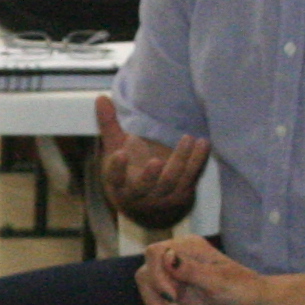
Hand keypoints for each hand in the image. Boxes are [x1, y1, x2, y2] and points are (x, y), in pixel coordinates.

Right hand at [93, 97, 210, 228]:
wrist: (150, 207)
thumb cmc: (128, 174)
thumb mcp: (116, 151)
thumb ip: (109, 126)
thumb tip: (101, 98)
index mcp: (120, 186)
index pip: (115, 179)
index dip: (117, 169)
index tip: (120, 154)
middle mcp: (140, 196)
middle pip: (146, 187)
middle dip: (151, 175)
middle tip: (157, 159)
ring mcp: (162, 198)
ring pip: (171, 182)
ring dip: (181, 161)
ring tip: (188, 139)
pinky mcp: (181, 195)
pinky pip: (191, 178)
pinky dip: (198, 161)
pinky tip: (203, 143)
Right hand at [138, 234, 265, 304]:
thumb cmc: (243, 289)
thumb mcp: (218, 281)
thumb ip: (190, 269)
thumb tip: (167, 256)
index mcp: (188, 247)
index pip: (154, 253)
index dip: (156, 275)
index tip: (172, 296)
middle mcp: (177, 260)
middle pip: (146, 277)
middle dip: (160, 302)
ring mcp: (174, 279)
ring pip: (150, 295)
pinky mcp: (175, 296)